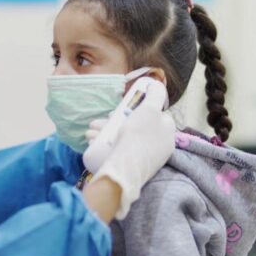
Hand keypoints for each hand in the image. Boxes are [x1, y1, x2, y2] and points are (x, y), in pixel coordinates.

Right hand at [86, 81, 174, 218]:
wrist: (127, 167)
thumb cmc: (138, 135)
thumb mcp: (149, 109)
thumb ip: (155, 95)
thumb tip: (156, 84)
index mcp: (166, 132)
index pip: (150, 116)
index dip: (131, 111)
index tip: (116, 112)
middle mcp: (160, 146)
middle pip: (134, 129)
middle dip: (111, 124)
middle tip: (95, 124)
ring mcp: (147, 160)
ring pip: (124, 141)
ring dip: (104, 135)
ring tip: (88, 135)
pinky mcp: (134, 170)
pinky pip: (121, 154)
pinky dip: (106, 148)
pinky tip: (92, 145)